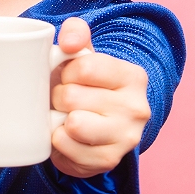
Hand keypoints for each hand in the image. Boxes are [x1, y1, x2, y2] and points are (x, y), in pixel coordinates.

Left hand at [50, 17, 150, 177]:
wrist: (94, 125)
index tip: (70, 76)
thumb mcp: (82, 53)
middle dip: (58, 96)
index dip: (66, 71)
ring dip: (58, 119)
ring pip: (72, 124)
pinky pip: (65, 147)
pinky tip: (67, 136)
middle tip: (66, 100)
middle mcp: (137, 108)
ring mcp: (125, 138)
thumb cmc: (84, 84)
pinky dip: (58, 142)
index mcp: (132, 76)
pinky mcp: (108, 160)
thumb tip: (69, 42)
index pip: (83, 67)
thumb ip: (75, 32)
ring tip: (65, 116)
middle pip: (71, 96)